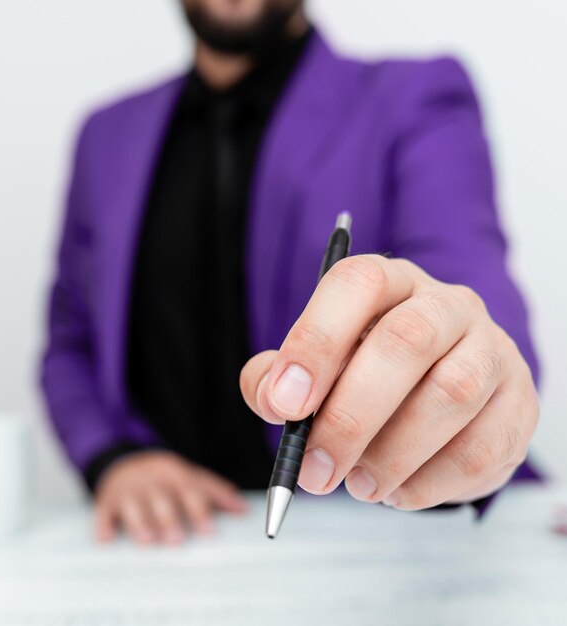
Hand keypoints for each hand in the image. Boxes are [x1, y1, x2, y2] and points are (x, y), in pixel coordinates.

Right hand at [94, 451, 246, 544]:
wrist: (124, 462)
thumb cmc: (164, 478)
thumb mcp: (190, 477)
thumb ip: (216, 493)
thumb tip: (243, 509)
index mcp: (173, 472)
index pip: (188, 488)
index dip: (199, 509)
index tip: (208, 530)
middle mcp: (150, 479)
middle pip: (160, 497)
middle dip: (169, 518)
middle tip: (178, 539)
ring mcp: (127, 489)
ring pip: (133, 504)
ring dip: (140, 522)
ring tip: (148, 540)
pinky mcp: (107, 500)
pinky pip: (103, 511)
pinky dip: (104, 524)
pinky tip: (106, 538)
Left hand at [240, 255, 538, 509]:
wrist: (438, 390)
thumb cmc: (364, 373)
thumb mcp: (313, 367)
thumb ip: (276, 378)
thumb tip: (274, 399)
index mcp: (389, 283)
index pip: (357, 284)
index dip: (317, 341)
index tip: (287, 403)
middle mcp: (446, 305)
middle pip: (408, 341)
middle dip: (352, 416)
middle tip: (315, 467)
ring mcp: (490, 350)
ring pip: (452, 395)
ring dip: (393, 455)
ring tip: (358, 485)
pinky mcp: (517, 403)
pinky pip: (480, 449)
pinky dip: (429, 483)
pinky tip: (397, 490)